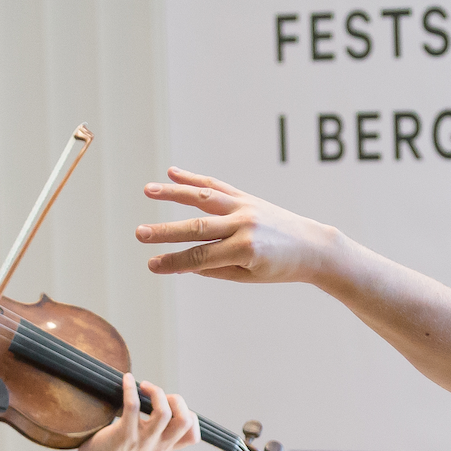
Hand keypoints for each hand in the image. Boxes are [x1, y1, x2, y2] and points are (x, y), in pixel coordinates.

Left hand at [76, 372, 199, 450]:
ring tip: (144, 386)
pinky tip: (127, 380)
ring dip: (156, 392)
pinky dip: (131, 388)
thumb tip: (163, 406)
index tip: (171, 407)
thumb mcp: (143, 450)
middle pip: (185, 421)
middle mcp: (156, 446)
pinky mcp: (123, 434)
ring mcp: (141, 441)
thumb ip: (156, 435)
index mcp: (163, 449)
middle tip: (159, 395)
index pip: (192, 435)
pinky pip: (133, 405)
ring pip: (164, 412)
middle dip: (177, 400)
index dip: (189, 415)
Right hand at [136, 167, 344, 283]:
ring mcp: (245, 207)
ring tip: (148, 190)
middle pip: (198, 228)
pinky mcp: (246, 197)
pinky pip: (216, 187)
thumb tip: (182, 265)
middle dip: (166, 232)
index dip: (175, 262)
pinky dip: (194, 180)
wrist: (311, 246)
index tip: (152, 265)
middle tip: (139, 234)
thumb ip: (215, 269)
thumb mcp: (247, 275)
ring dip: (174, 193)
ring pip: (203, 198)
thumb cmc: (279, 267)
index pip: (201, 257)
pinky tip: (172, 174)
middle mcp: (245, 225)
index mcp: (246, 250)